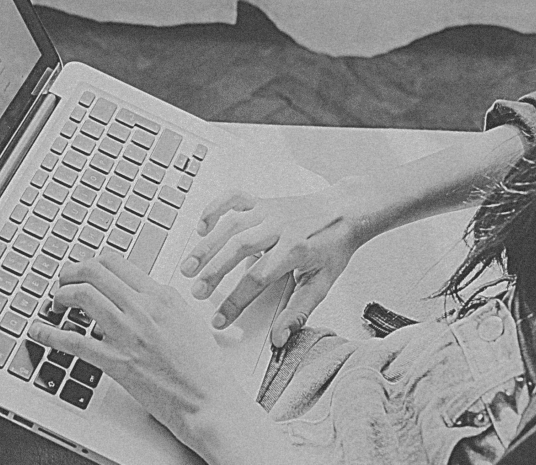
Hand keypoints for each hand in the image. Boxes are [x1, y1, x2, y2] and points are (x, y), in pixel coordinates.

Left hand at [28, 253, 245, 447]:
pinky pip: (74, 341)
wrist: (207, 400)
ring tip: (55, 302)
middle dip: (71, 272)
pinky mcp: (116, 361)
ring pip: (82, 295)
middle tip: (63, 280)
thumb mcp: (189, 319)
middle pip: (94, 271)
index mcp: (161, 296)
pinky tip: (40, 332)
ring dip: (61, 295)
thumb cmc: (203, 367)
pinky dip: (50, 334)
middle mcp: (143, 308)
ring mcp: (128, 333)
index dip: (93, 263)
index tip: (85, 271)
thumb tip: (143, 293)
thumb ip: (163, 302)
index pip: (116, 263)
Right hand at [180, 188, 363, 346]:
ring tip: (189, 266)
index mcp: (294, 249)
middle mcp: (278, 228)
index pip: (258, 279)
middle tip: (197, 292)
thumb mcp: (322, 283)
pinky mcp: (261, 202)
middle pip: (238, 249)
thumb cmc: (333, 246)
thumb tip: (279, 337)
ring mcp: (267, 212)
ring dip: (206, 246)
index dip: (236, 301)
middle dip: (213, 272)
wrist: (346, 211)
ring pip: (230, 226)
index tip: (220, 319)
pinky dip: (215, 209)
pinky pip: (233, 199)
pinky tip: (202, 226)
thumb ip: (298, 312)